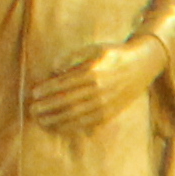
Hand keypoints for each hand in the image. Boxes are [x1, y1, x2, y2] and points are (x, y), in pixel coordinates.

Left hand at [25, 38, 146, 133]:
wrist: (142, 65)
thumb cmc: (114, 55)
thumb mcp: (94, 49)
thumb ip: (73, 57)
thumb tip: (54, 69)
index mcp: (92, 73)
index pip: (63, 84)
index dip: (47, 90)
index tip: (33, 93)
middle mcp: (98, 91)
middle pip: (66, 102)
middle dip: (47, 107)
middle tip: (32, 110)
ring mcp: (104, 104)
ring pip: (75, 115)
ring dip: (55, 120)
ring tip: (41, 121)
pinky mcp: (109, 113)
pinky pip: (86, 123)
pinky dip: (70, 127)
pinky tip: (58, 127)